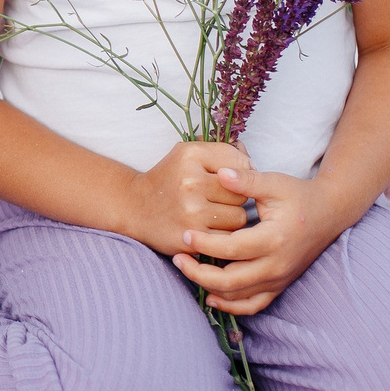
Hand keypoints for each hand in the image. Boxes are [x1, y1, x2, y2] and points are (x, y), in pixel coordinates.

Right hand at [120, 141, 250, 252]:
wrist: (135, 208)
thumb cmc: (169, 180)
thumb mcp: (188, 155)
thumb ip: (223, 153)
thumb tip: (254, 165)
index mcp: (191, 155)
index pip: (240, 162)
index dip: (240, 172)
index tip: (226, 179)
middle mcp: (191, 182)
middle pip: (242, 192)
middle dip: (235, 197)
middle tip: (216, 198)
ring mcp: (191, 211)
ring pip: (239, 217)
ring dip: (231, 218)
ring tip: (212, 214)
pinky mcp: (192, 236)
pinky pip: (228, 238)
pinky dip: (222, 236)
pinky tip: (208, 229)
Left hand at [169, 165, 353, 315]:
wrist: (329, 214)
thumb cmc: (298, 195)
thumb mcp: (274, 183)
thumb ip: (247, 180)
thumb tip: (221, 172)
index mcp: (274, 239)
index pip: (232, 249)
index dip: (205, 244)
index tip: (185, 235)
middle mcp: (276, 265)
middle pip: (230, 281)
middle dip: (198, 272)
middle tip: (177, 257)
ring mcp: (279, 279)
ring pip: (237, 297)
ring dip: (209, 287)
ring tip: (186, 269)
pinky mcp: (280, 286)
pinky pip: (253, 306)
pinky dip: (231, 306)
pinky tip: (211, 296)